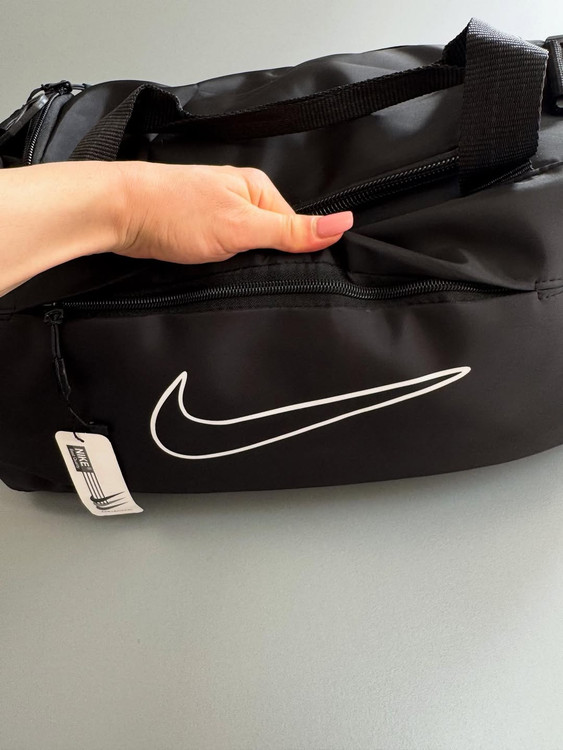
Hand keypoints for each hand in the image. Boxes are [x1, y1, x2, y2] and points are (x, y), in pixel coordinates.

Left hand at [113, 161, 353, 263]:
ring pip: (246, 248)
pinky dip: (221, 264)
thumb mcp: (243, 227)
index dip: (293, 254)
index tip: (283, 273)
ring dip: (240, 264)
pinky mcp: (197, 229)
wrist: (118, 212)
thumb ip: (292, 231)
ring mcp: (217, 213)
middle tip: (248, 273)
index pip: (294, 227)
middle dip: (264, 260)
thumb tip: (343, 224)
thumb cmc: (176, 212)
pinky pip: (224, 251)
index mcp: (258, 189)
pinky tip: (212, 270)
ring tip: (227, 271)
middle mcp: (240, 197)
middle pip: (271, 239)